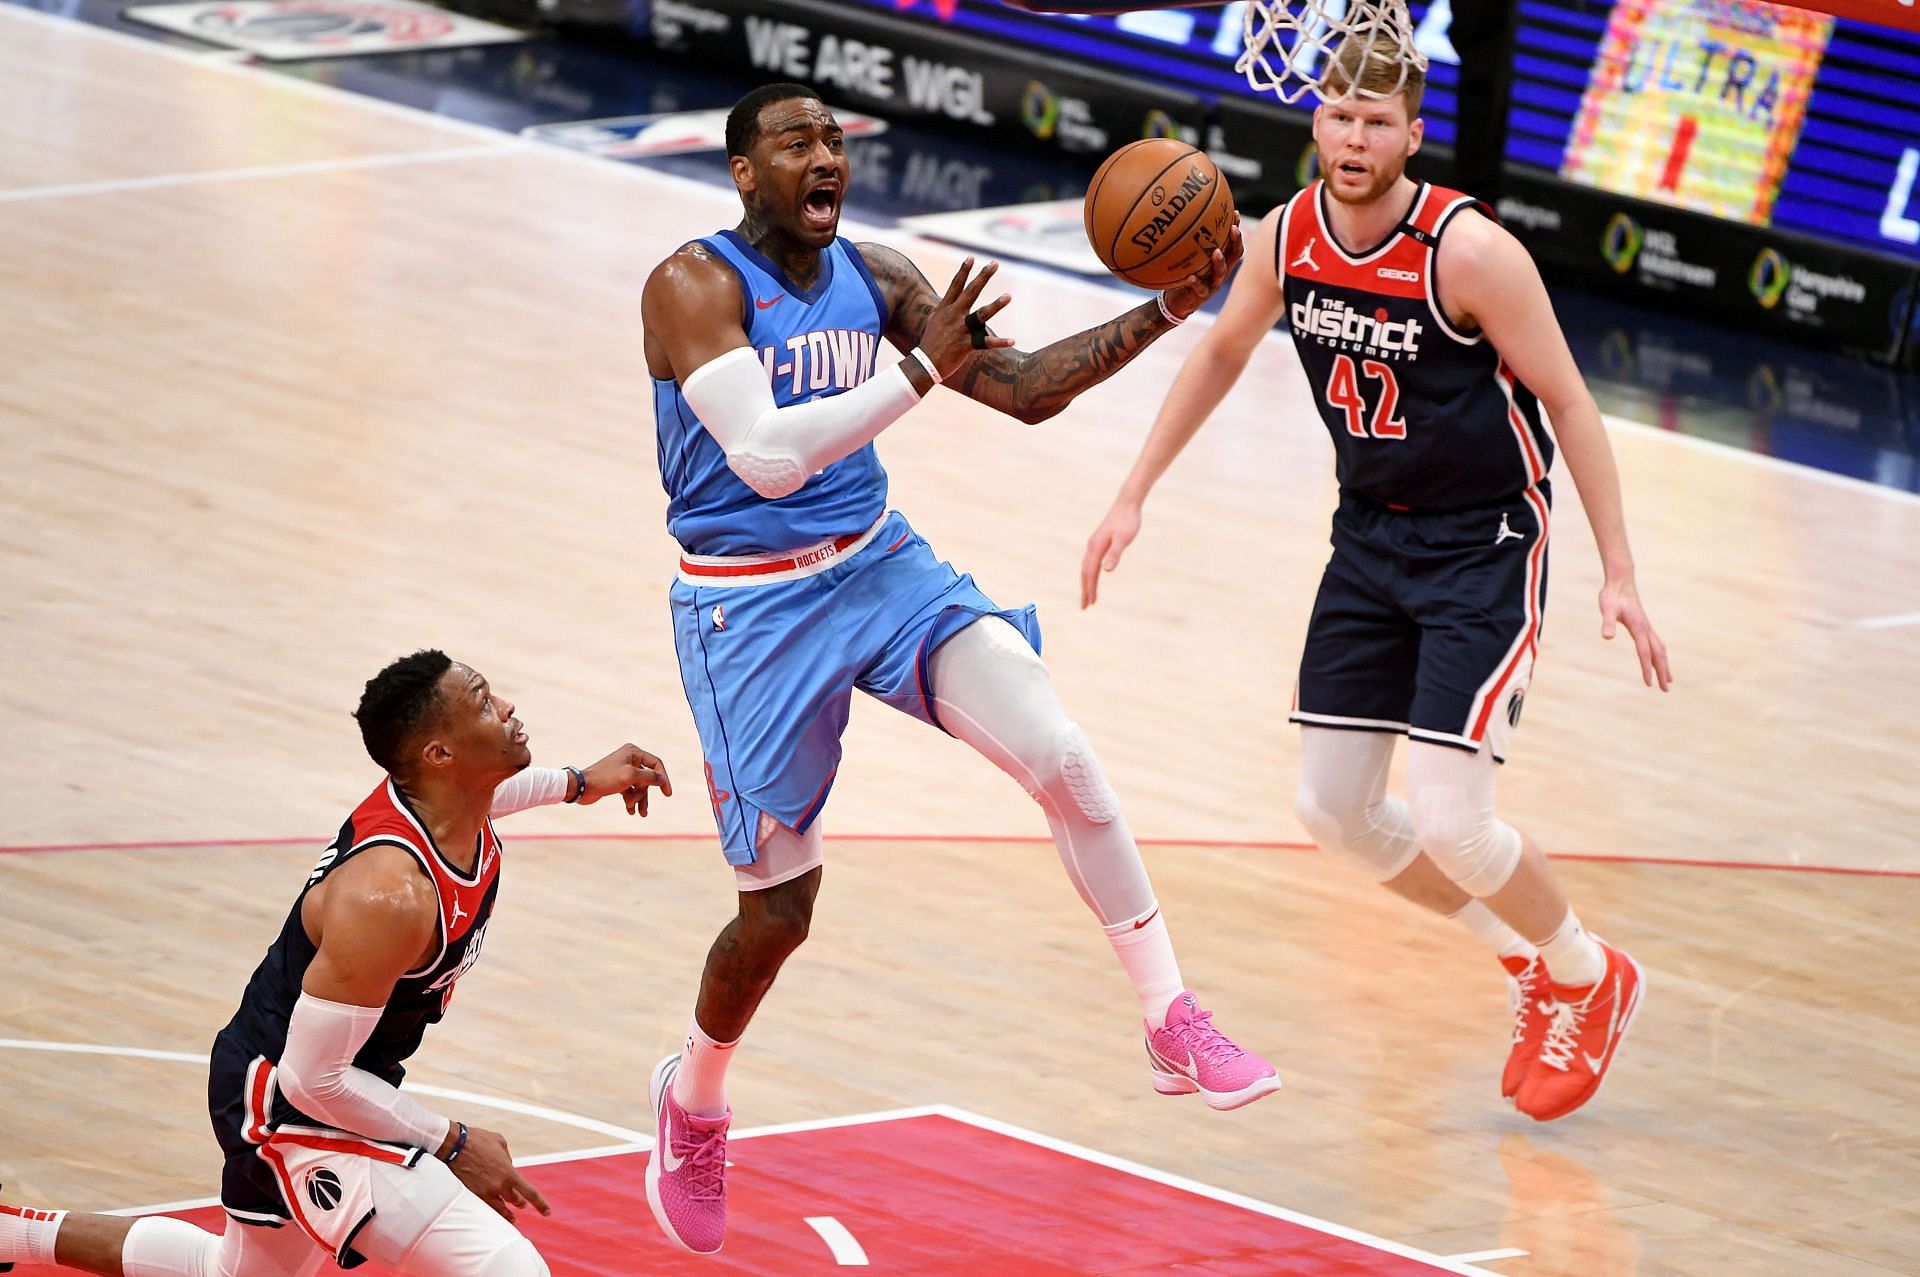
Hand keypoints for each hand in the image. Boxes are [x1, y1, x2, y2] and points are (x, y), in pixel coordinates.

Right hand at [446, 1125, 549, 1221]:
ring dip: (508, 1213)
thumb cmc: (479, 1140)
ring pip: (501, 1209)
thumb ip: (508, 1158)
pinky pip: (486, 1207)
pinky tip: (495, 1213)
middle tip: (522, 1204)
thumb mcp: (501, 1143)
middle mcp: (499, 1186)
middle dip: (520, 1202)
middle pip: (515, 1201)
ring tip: (512, 1218)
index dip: (540, 1204)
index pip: (530, 1193)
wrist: (455, 1146)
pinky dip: (493, 1210)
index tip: (547, 1212)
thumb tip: (507, 1166)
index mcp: (509, 1173)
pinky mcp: (473, 1194)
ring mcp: (485, 1192)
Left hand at [580, 744, 672, 815]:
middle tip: (639, 806)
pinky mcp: (617, 781)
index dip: (663, 779)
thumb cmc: (605, 778)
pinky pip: (630, 791)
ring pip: (639, 787)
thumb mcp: (631, 776)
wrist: (582, 787)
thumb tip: (662, 780)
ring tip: (638, 812)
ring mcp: (623, 770)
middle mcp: (629, 759)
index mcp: (633, 752)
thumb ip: (650, 777)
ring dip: (638, 799)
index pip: (656, 764)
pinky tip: (630, 811)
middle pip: (647, 778)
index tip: (667, 794)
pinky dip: (631, 801)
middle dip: (643, 793)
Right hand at [919, 256, 1013, 378]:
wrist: (925, 364)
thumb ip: (945, 307)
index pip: (955, 285)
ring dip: (995, 305)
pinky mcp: (967, 345)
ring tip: (1008, 296)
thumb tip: (951, 297)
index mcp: (946, 308)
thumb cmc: (931, 341)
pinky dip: (1000, 342)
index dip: (963, 271)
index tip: (971, 257)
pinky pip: (986, 343)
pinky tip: (1013, 340)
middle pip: (971, 292)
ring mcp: (961, 330)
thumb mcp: (935, 319)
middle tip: (994, 263)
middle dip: (983, 276)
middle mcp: (954, 315)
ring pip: (981, 315)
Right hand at [1080, 498, 1142, 607]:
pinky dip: (1091, 573)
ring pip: (1087, 567)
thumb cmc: (1127, 521)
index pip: (1090, 573)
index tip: (1088, 604)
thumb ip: (1115, 554)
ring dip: (1087, 582)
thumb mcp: (1123, 539)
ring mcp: (1095, 544)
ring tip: (1089, 596)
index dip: (1089, 589)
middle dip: (1085, 590)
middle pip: (1085, 572)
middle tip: (1085, 606)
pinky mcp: (1100, 542)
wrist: (1128, 504)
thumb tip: (1107, 571)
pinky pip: (1092, 561)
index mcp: (1096, 548)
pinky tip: (1095, 577)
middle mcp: (1092, 546)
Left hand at [1160, 216, 1243, 320]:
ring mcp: (1213, 285)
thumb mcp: (1189, 257)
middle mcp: (1221, 272)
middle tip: (1233, 229)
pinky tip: (1191, 277)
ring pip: (1221, 273)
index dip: (1236, 230)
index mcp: (1221, 262)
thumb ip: (1191, 242)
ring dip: (1219, 262)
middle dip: (1236, 242)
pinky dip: (1196, 282)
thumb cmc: (1184, 275)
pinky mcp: (1201, 296)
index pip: (1234, 244)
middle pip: (1234, 256)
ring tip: (1216, 252)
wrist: (1177, 302)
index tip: (1235, 213)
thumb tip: (1182, 216)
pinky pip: (1200, 289)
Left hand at [1599, 575, 1670, 690]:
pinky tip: (1658, 661)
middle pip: (1658, 654)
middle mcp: (1646, 629)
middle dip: (1662, 672)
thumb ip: (1607, 623)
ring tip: (1669, 680)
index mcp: (1639, 628)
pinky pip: (1656, 644)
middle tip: (1666, 690)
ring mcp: (1647, 627)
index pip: (1645, 653)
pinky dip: (1660, 655)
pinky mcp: (1644, 626)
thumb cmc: (1612, 596)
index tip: (1649, 684)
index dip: (1647, 668)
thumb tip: (1607, 637)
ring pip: (1660, 649)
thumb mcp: (1607, 609)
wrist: (1620, 582)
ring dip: (1664, 665)